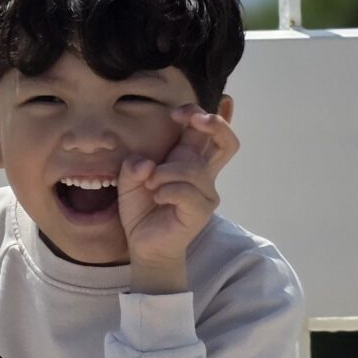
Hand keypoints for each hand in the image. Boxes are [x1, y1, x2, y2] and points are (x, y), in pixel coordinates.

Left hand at [118, 105, 237, 285]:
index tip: (175, 113)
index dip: (198, 113)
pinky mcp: (201, 211)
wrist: (144, 244)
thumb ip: (134, 165)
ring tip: (150, 185)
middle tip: (195, 120)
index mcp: (189, 159)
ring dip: (165, 172)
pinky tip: (157, 198)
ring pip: (193, 169)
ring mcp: (206, 193)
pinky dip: (166, 190)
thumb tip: (146, 163)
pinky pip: (187, 192)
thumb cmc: (142, 208)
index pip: (209, 130)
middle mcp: (203, 174)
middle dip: (216, 124)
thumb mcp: (129, 180)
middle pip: (228, 142)